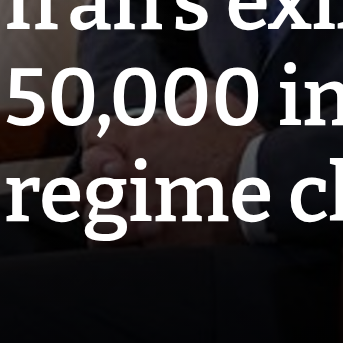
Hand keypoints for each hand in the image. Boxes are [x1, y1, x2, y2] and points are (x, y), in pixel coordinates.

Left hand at [80, 82, 264, 247]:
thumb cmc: (239, 144)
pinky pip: (114, 247)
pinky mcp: (152, 243)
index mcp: (139, 138)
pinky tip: (129, 232)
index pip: (93, 132)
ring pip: (93, 218)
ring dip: (102, 211)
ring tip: (119, 208)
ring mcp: (138, 213)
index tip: (114, 140)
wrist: (259, 189)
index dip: (101, 135)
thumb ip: (189, 95)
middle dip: (95, 176)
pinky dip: (116, 241)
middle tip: (115, 177)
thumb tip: (177, 105)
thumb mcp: (217, 100)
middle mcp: (130, 177)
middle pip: (83, 179)